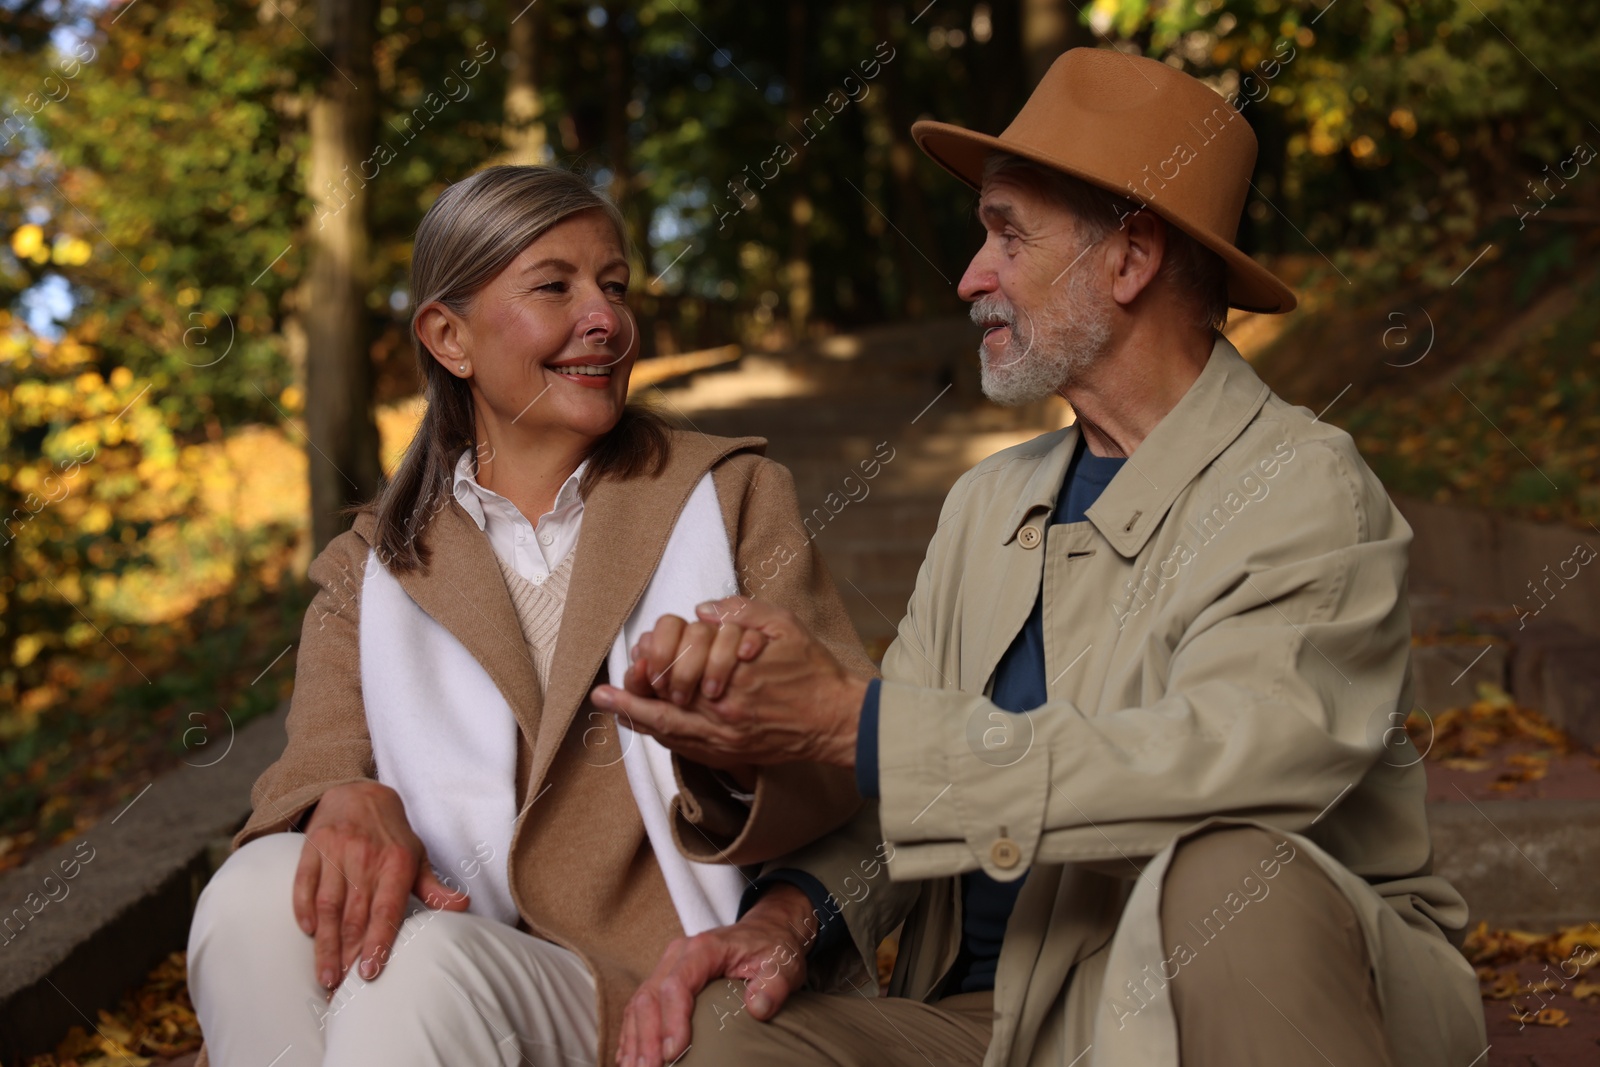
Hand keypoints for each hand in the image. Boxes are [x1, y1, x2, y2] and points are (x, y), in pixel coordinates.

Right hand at [293, 780, 469, 991]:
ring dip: (325, 945)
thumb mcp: (417, 856)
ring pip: (327, 906)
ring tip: (325, 977)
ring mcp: (335, 852)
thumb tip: (463, 907)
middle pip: (354, 916)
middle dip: (347, 956)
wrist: (358, 792)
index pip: (385, 910)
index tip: (370, 973)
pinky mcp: (311, 849)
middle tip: (341, 991)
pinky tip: (308, 934)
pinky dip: (303, 911)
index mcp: (395, 862)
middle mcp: (364, 857)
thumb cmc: (391, 835)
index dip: (377, 942)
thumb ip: (434, 887)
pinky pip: (304, 885)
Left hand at [594, 597, 867, 768]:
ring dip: (636, 718)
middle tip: (611, 687)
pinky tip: (644, 725)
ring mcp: (725, 740)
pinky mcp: (731, 754)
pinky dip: (660, 736)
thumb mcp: (784, 626)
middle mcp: (723, 714)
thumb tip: (703, 611)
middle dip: (633, 696)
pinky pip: (684, 749)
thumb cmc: (813, 671)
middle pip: (663, 707)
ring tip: (611, 705)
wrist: (837, 720)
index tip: (632, 656)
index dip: (649, 665)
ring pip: (668, 732)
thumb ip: (741, 613)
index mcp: (733, 680)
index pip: (676, 671)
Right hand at [618, 883, 815, 1066]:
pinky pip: (639, 1008)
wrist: (765, 932)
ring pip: (639, 1004)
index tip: (674, 1052)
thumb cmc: (771, 949)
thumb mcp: (782, 965)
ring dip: (634, 1040)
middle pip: (650, 996)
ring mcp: (667, 967)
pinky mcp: (664, 980)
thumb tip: (758, 1008)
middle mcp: (678, 955)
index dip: (672, 1020)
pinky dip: (632, 1034)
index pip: (677, 984)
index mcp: (704, 948)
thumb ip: (773, 985)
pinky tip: (629, 1058)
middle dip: (647, 1037)